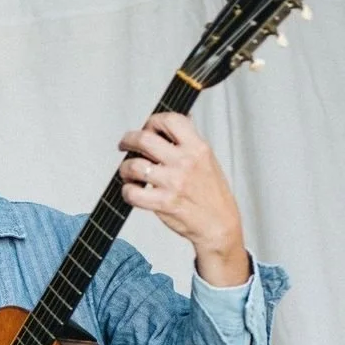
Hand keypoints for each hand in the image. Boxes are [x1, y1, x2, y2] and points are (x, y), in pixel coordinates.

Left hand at [118, 113, 250, 285]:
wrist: (219, 225)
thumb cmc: (212, 194)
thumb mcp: (208, 160)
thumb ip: (189, 141)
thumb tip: (175, 121)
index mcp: (198, 148)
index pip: (170, 120)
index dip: (152, 121)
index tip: (147, 128)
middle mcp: (185, 162)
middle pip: (144, 138)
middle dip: (129, 140)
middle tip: (125, 145)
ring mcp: (174, 183)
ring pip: (133, 165)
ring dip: (125, 168)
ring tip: (128, 172)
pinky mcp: (163, 203)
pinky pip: (132, 192)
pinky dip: (126, 191)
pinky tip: (133, 190)